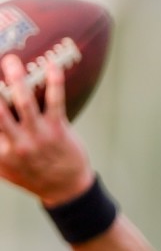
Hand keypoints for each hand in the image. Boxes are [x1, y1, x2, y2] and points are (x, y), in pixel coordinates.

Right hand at [0, 55, 91, 206]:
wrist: (64, 189)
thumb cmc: (30, 175)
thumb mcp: (3, 168)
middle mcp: (14, 144)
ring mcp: (37, 136)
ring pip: (24, 103)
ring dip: (16, 79)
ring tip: (10, 60)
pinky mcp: (58, 130)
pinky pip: (55, 102)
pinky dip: (54, 82)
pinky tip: (52, 66)